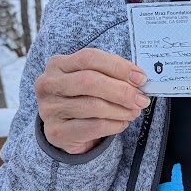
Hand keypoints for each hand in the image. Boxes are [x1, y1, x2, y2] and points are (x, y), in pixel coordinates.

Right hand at [34, 48, 148, 154]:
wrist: (64, 130)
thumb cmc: (82, 98)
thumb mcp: (90, 80)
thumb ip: (110, 76)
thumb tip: (139, 80)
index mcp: (57, 64)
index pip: (90, 58)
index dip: (118, 67)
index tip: (140, 78)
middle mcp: (49, 84)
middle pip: (89, 81)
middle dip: (122, 91)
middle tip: (141, 99)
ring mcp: (49, 109)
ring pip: (93, 106)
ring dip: (121, 110)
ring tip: (134, 112)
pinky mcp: (56, 132)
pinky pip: (93, 127)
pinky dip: (113, 125)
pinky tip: (122, 123)